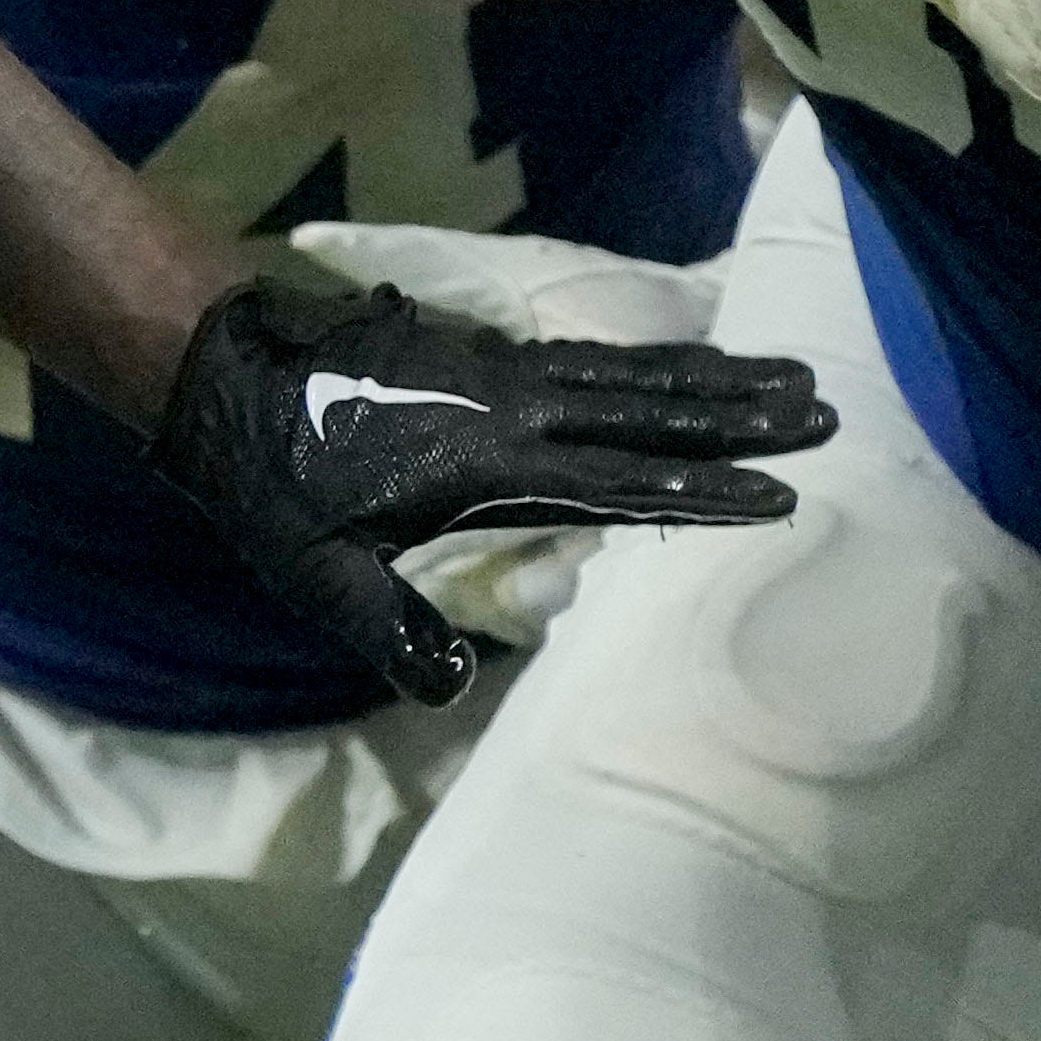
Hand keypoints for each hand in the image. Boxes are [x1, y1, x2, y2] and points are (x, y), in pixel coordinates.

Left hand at [144, 258, 831, 706]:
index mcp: (483, 458)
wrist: (217, 367)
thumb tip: (450, 689)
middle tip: (823, 409)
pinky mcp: (484, 351)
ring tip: (789, 377)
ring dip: (710, 379)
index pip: (615, 482)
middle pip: (644, 409)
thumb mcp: (312, 572)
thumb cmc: (265, 481)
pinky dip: (654, 361)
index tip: (776, 497)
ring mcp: (498, 368)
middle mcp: (508, 402)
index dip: (696, 492)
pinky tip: (690, 367)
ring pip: (626, 373)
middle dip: (735, 415)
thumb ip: (385, 625)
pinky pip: (593, 357)